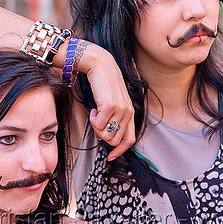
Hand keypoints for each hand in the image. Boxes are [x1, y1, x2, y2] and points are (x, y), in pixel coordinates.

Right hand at [83, 45, 135, 160]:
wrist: (100, 66)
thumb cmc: (104, 85)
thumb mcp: (113, 103)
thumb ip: (113, 118)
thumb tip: (104, 137)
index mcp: (130, 114)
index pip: (130, 140)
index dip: (120, 151)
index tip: (111, 157)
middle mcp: (128, 113)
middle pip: (114, 140)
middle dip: (102, 135)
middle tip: (97, 122)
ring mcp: (120, 110)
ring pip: (105, 135)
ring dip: (96, 127)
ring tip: (96, 113)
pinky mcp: (110, 106)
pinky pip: (97, 125)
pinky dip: (92, 119)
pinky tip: (93, 108)